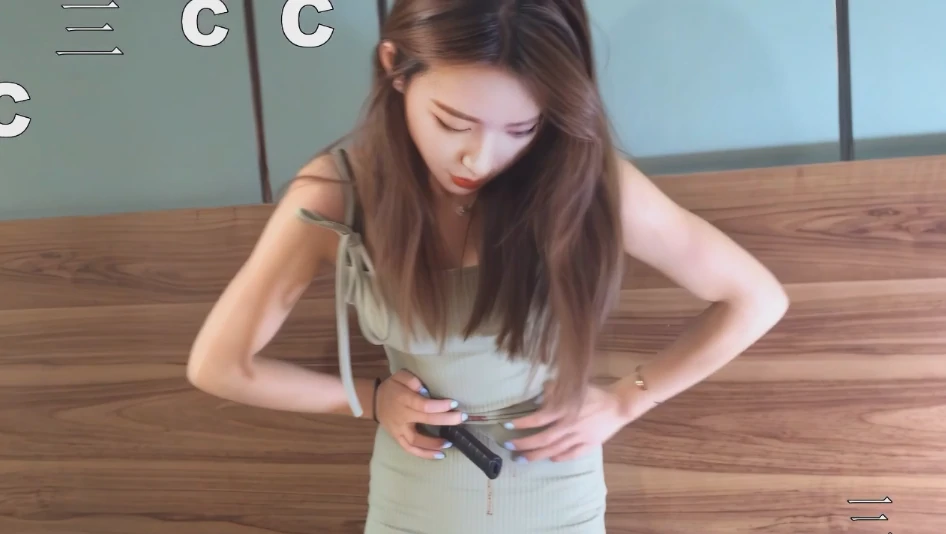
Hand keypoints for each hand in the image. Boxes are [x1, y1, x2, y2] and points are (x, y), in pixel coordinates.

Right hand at [375, 369, 465, 459]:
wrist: (374, 401)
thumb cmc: (392, 388)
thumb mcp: (399, 376)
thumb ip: (411, 380)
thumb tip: (424, 390)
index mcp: (403, 399)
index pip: (423, 405)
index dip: (439, 405)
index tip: (454, 404)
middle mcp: (401, 416)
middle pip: (425, 420)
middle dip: (445, 420)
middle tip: (461, 418)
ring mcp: (399, 430)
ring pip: (416, 441)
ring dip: (434, 443)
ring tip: (450, 443)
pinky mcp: (398, 438)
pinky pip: (410, 449)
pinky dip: (424, 454)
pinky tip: (439, 455)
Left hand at [502, 383, 635, 462]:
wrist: (618, 404)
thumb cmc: (593, 393)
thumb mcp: (573, 387)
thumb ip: (554, 391)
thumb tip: (537, 397)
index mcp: (565, 410)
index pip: (538, 419)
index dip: (522, 424)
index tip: (507, 427)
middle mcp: (570, 426)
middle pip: (543, 439)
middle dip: (524, 444)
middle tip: (509, 448)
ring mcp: (580, 437)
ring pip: (554, 450)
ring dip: (537, 455)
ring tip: (522, 459)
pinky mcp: (589, 445)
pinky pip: (571, 455)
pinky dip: (560, 458)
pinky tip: (550, 459)